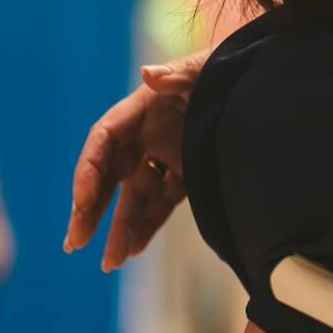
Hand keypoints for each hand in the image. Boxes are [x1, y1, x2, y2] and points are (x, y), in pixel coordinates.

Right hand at [63, 50, 205, 269]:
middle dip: (90, 209)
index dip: (89, 170)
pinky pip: (161, 205)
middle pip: (110, 175)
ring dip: (120, 229)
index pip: (104, 139)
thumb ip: (179, 74)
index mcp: (144, 108)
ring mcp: (165, 156)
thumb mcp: (204, 69)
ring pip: (134, 198)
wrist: (258, 83)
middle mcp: (147, 135)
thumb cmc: (227, 68)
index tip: (82, 202)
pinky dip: (148, 227)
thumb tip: (149, 73)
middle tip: (74, 242)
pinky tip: (134, 250)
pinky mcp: (187, 174)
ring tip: (109, 263)